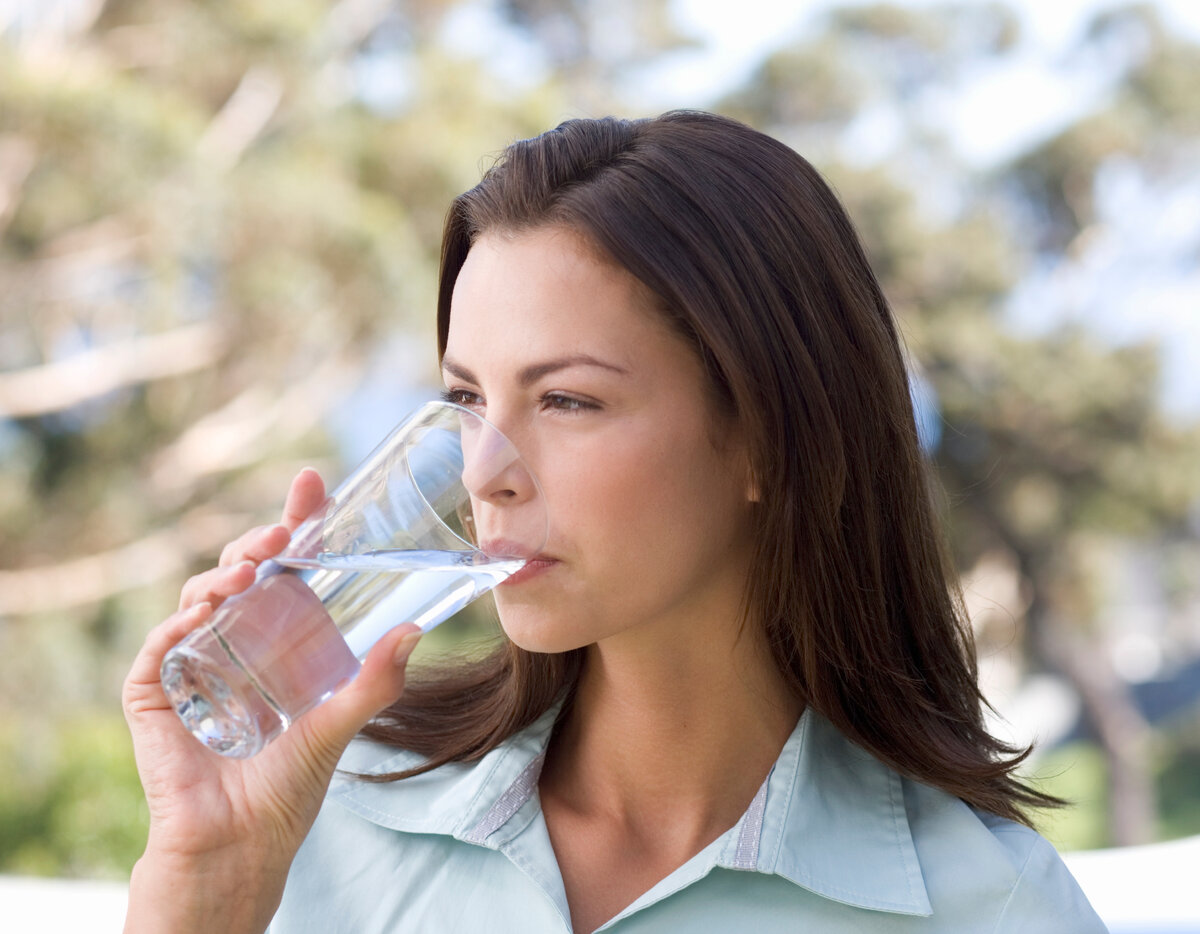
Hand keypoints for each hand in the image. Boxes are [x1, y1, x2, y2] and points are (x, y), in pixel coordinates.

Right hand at [122, 469, 421, 932]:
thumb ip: (376, 680)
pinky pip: (159, 649)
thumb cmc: (288, 786)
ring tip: (251, 572)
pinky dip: (176, 625)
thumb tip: (416, 630)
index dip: (295, 525)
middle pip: (242, 572)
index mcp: (277, 637)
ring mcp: (192, 663)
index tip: (311, 485)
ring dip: (222, 575)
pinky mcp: (155, 694)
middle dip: (259, 543)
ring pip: (199, 597)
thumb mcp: (341, 722)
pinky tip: (202, 614)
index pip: (285, 568)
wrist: (242, 845)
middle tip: (283, 533)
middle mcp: (234, 640)